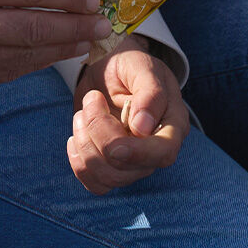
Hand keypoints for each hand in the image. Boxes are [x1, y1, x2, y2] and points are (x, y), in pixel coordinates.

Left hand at [67, 40, 187, 193]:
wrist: (109, 65)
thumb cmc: (130, 64)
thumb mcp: (142, 67)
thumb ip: (150, 93)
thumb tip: (144, 127)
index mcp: (172, 125)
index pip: (164, 153)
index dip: (137, 153)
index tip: (114, 140)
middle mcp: (155, 149)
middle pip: (129, 169)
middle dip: (100, 136)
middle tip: (91, 100)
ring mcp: (133, 162)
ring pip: (108, 177)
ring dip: (85, 144)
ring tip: (83, 112)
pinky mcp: (111, 166)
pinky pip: (95, 183)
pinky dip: (78, 162)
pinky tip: (75, 135)